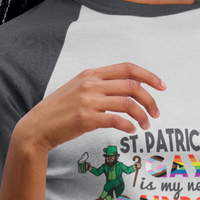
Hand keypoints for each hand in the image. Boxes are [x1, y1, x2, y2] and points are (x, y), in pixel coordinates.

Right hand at [16, 62, 164, 154]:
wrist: (37, 127)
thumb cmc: (59, 111)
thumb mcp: (78, 89)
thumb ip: (100, 86)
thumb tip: (128, 88)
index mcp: (91, 74)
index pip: (127, 68)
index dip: (148, 76)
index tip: (161, 86)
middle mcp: (91, 84)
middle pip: (132, 86)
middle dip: (150, 100)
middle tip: (156, 113)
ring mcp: (88, 101)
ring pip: (128, 103)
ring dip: (142, 115)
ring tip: (145, 125)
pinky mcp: (86, 118)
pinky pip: (117, 120)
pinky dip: (129, 126)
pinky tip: (131, 131)